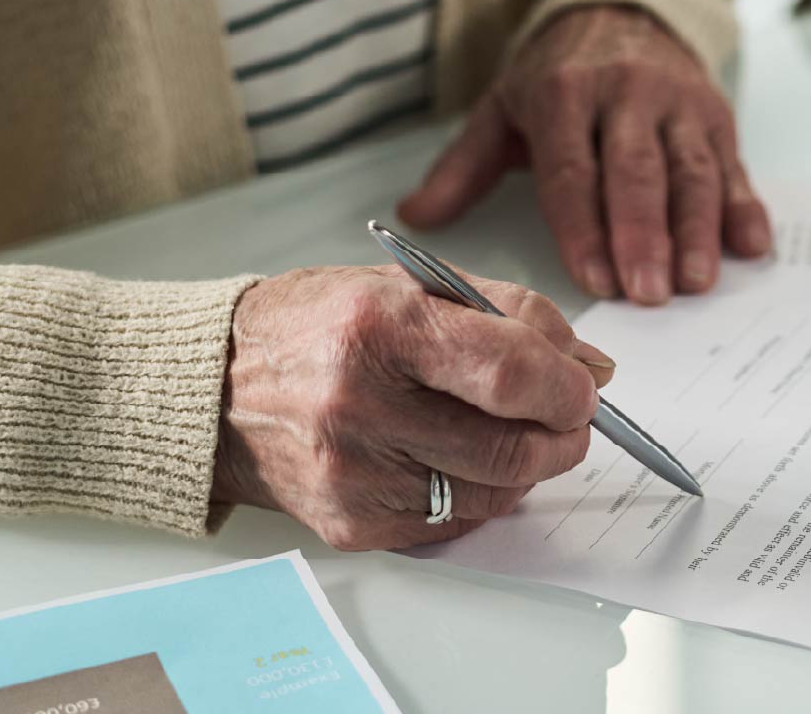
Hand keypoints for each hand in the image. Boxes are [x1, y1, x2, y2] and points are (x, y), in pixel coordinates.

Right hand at [213, 266, 610, 550]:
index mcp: (379, 328)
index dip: (567, 386)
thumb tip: (591, 364)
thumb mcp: (412, 286)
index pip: (509, 372)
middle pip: (510, 447)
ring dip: (527, 466)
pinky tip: (459, 458)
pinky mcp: (352, 523)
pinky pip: (454, 521)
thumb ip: (512, 314)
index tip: (584, 386)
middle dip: (563, 435)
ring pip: (493, 492)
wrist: (219, 390)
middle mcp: (360, 406)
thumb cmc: (319, 327)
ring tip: (512, 431)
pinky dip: (480, 493)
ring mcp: (354, 475)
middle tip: (568, 417)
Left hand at [397, 5, 772, 305]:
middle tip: (649, 294)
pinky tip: (753, 248)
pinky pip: (734, 165)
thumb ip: (462, 167)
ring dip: (698, 230)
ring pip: (691, 171)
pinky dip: (746, 207)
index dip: (584, 228)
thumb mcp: (502, 108)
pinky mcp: (718, 114)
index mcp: (564, 93)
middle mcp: (626, 93)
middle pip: (637, 172)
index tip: (595, 281)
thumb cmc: (558, 77)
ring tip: (697, 283)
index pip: (572, 170)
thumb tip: (414, 217)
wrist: (622, 8)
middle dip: (644, 235)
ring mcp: (678, 102)